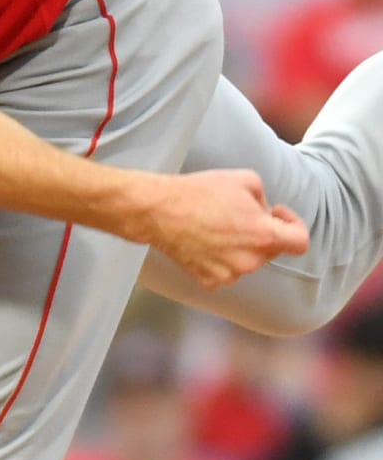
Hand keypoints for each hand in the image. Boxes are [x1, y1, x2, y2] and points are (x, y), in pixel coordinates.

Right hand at [140, 169, 309, 288]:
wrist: (158, 210)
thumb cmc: (199, 192)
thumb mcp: (244, 178)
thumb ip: (265, 197)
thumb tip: (265, 212)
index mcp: (264, 235)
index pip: (301, 242)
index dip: (294, 225)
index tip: (277, 215)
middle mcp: (251, 261)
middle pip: (271, 250)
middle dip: (261, 232)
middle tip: (236, 213)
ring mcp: (230, 274)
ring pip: (247, 261)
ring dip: (240, 246)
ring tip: (214, 226)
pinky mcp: (210, 281)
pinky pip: (225, 271)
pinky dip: (219, 258)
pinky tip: (203, 241)